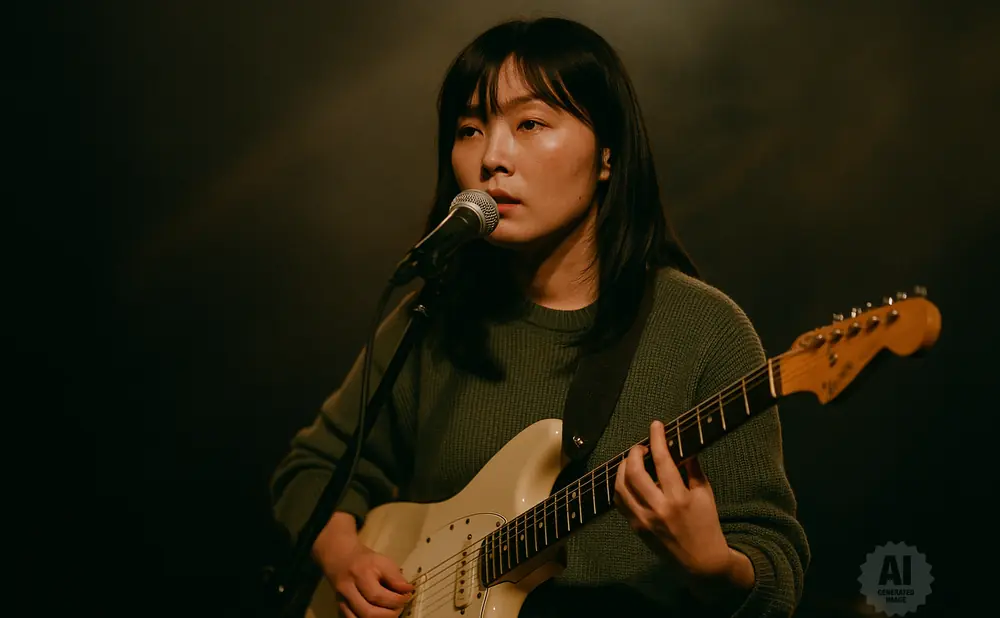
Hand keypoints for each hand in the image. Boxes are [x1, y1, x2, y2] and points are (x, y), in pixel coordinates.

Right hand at [313, 528, 413, 617]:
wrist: (341, 558)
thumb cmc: (365, 560)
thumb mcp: (382, 561)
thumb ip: (395, 577)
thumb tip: (408, 591)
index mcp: (360, 574)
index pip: (378, 596)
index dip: (396, 600)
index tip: (407, 597)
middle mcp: (348, 589)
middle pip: (368, 612)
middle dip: (389, 614)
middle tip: (400, 608)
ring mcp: (341, 600)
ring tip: (390, 612)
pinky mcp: (339, 607)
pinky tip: (378, 615)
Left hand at [613, 420, 740, 586]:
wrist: (700, 561)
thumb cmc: (706, 523)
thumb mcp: (705, 493)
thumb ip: (692, 468)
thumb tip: (680, 445)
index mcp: (678, 498)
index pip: (662, 460)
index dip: (657, 439)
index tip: (656, 425)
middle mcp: (657, 508)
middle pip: (634, 472)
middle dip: (634, 453)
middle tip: (640, 447)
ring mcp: (643, 519)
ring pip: (621, 486)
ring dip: (623, 467)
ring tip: (632, 461)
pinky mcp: (635, 527)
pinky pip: (620, 501)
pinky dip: (620, 485)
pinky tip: (628, 478)